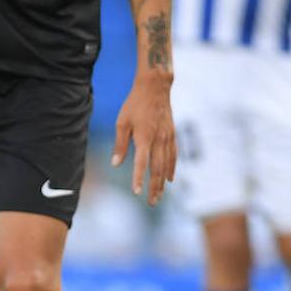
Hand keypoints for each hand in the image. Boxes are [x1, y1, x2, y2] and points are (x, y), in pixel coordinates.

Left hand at [112, 72, 176, 205]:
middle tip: (151, 202)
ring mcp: (168, 137)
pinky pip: (173, 156)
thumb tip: (116, 164)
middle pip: (158, 169)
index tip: (137, 192)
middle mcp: (159, 140)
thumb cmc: (134, 104)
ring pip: (167, 164)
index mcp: (144, 138)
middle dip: (154, 187)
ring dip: (163, 182)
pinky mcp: (172, 134)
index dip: (139, 178)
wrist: (156, 87)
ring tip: (159, 195)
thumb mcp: (121, 122)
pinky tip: (169, 179)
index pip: (141, 163)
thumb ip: (120, 144)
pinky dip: (171, 169)